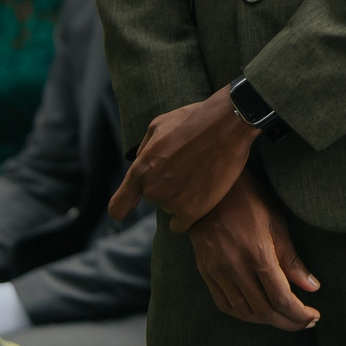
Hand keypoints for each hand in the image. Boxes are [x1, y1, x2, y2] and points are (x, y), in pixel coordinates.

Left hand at [108, 88, 257, 229]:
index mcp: (140, 170)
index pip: (118, 206)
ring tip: (200, 174)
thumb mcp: (159, 125)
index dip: (124, 208)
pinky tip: (199, 200)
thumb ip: (145, 148)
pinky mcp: (192, 211)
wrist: (227, 125)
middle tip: (187, 168)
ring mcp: (171, 202)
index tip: (130, 206)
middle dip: (166, 187)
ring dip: (182, 197)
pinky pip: (182, 224)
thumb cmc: (194, 120)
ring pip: (171, 208)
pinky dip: (189, 215)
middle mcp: (152, 190)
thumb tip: (139, 160)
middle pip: (154, 199)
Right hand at [185, 172, 320, 329]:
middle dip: (288, 322)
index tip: (313, 316)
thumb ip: (292, 261)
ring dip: (267, 321)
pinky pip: (225, 304)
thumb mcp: (277, 225)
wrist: (210, 191)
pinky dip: (243, 314)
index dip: (299, 314)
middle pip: (264, 312)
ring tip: (285, 319)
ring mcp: (218, 273)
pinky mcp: (206, 272)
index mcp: (258, 256)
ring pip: (244, 312)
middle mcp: (236, 269)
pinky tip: (258, 313)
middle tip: (305, 322)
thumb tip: (313, 288)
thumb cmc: (249, 202)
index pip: (282, 300)